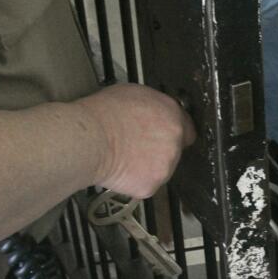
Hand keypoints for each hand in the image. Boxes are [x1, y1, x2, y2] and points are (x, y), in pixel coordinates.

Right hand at [75, 84, 195, 199]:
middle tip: (136, 146)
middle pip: (174, 150)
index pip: (186, 129)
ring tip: (125, 157)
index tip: (161, 136)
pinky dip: (134, 181)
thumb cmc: (104, 114)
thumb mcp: (133, 93)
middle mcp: (174, 141)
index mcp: (173, 116)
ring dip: (148, 166)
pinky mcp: (151, 185)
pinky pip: (145, 185)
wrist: (91, 139)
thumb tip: (151, 111)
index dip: (172, 133)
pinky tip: (120, 169)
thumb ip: (153, 106)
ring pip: (160, 169)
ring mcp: (165, 166)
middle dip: (158, 150)